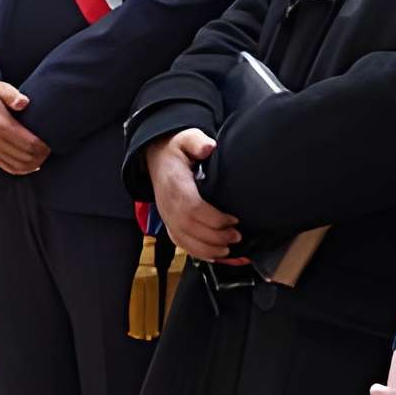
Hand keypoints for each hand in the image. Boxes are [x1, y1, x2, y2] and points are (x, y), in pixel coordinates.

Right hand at [0, 80, 50, 174]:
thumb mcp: (1, 88)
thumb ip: (12, 95)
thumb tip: (23, 102)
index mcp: (0, 125)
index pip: (28, 143)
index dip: (43, 146)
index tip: (51, 142)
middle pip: (25, 157)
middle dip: (41, 156)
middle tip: (50, 149)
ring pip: (18, 165)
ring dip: (34, 164)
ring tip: (42, 156)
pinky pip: (8, 167)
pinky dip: (22, 169)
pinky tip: (31, 165)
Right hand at [145, 129, 239, 262]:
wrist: (157, 158)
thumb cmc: (177, 150)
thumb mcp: (186, 138)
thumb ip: (197, 142)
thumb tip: (208, 148)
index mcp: (174, 185)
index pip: (192, 208)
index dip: (213, 218)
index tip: (234, 219)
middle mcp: (167, 204)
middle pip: (190, 228)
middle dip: (215, 237)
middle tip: (237, 236)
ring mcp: (167, 216)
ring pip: (184, 240)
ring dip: (208, 249)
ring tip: (229, 250)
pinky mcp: (169, 223)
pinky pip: (181, 243)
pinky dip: (198, 253)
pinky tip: (214, 256)